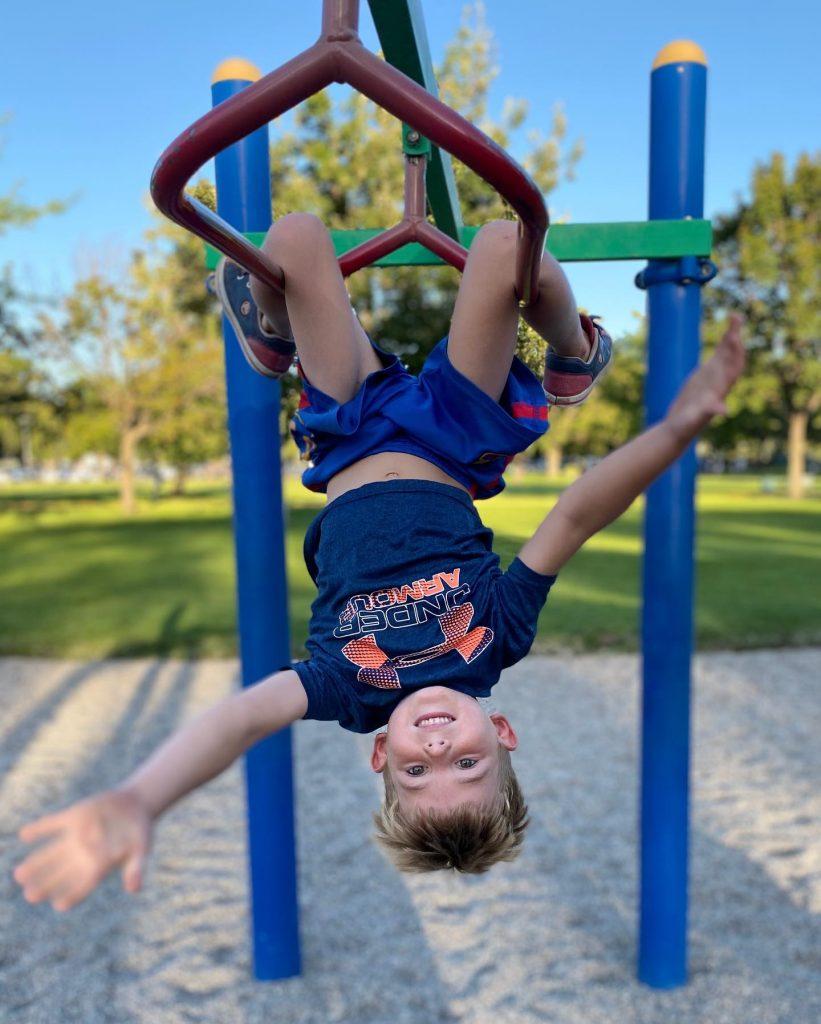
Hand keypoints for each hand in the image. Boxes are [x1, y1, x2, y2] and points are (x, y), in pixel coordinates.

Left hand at [13, 788, 151, 911]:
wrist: (136, 804)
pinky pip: (52, 825)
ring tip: (19, 875)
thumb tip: (134, 889)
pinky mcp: (72, 818)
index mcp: (98, 867)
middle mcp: (82, 855)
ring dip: (36, 863)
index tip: (59, 905)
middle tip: (30, 895)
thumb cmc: (140, 832)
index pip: (82, 886)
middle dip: (44, 885)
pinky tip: (25, 835)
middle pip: (59, 875)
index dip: (72, 895)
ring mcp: (75, 837)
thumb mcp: (141, 849)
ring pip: (50, 854)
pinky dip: (39, 829)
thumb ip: (136, 868)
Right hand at [667, 314, 746, 439]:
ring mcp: (715, 377)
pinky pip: (719, 357)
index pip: (732, 367)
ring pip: (727, 354)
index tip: (734, 337)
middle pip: (732, 356)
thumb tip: (723, 411)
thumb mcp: (696, 419)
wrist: (679, 429)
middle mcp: (721, 381)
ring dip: (732, 337)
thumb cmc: (686, 426)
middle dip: (735, 338)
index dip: (735, 352)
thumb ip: (709, 412)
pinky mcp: (707, 376)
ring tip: (735, 317)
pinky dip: (723, 344)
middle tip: (736, 317)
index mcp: (720, 389)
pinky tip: (727, 334)